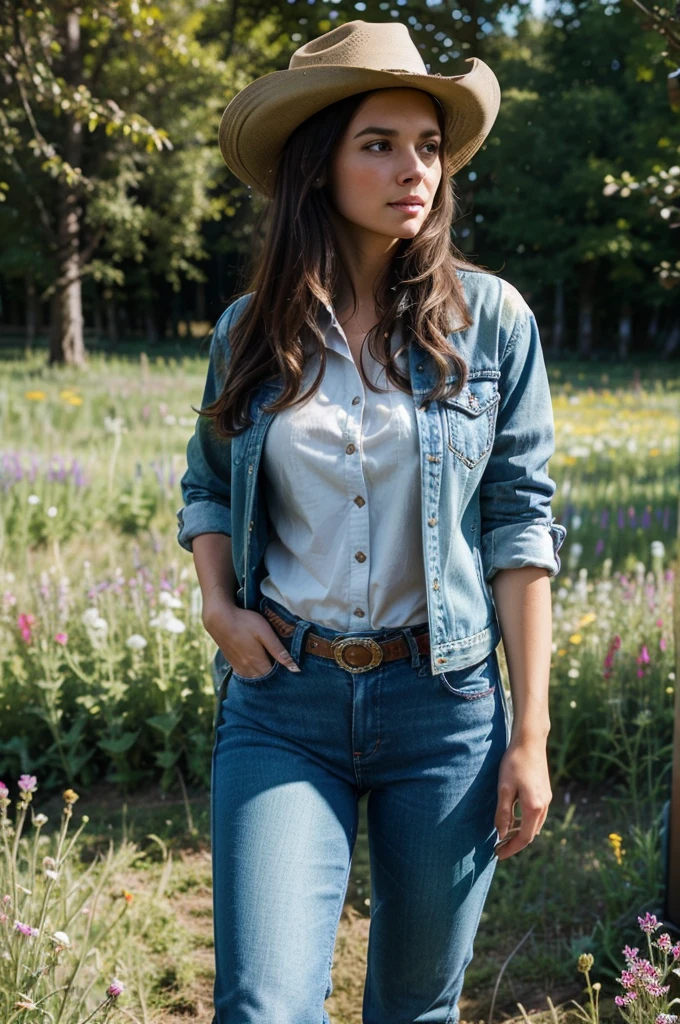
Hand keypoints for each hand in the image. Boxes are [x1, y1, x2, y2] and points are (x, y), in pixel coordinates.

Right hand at [202, 601, 299, 677]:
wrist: (218, 619)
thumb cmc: (244, 622)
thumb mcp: (265, 632)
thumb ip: (278, 650)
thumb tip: (294, 667)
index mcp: (258, 661)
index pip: (274, 675)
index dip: (282, 672)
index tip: (288, 666)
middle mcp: (248, 668)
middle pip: (264, 678)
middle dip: (273, 675)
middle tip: (280, 666)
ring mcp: (238, 666)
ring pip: (254, 677)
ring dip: (262, 675)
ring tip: (269, 667)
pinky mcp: (232, 662)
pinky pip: (244, 674)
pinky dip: (252, 674)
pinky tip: (255, 667)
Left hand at [494, 738, 551, 859]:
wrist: (530, 741)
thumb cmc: (514, 762)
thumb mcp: (504, 788)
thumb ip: (503, 813)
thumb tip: (502, 834)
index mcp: (533, 807)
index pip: (524, 838)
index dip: (511, 849)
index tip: (498, 854)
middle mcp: (543, 806)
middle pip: (531, 833)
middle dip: (515, 842)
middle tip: (499, 847)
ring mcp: (546, 798)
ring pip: (534, 824)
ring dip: (521, 832)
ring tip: (504, 834)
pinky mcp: (545, 791)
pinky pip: (536, 814)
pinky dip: (525, 821)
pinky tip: (514, 817)